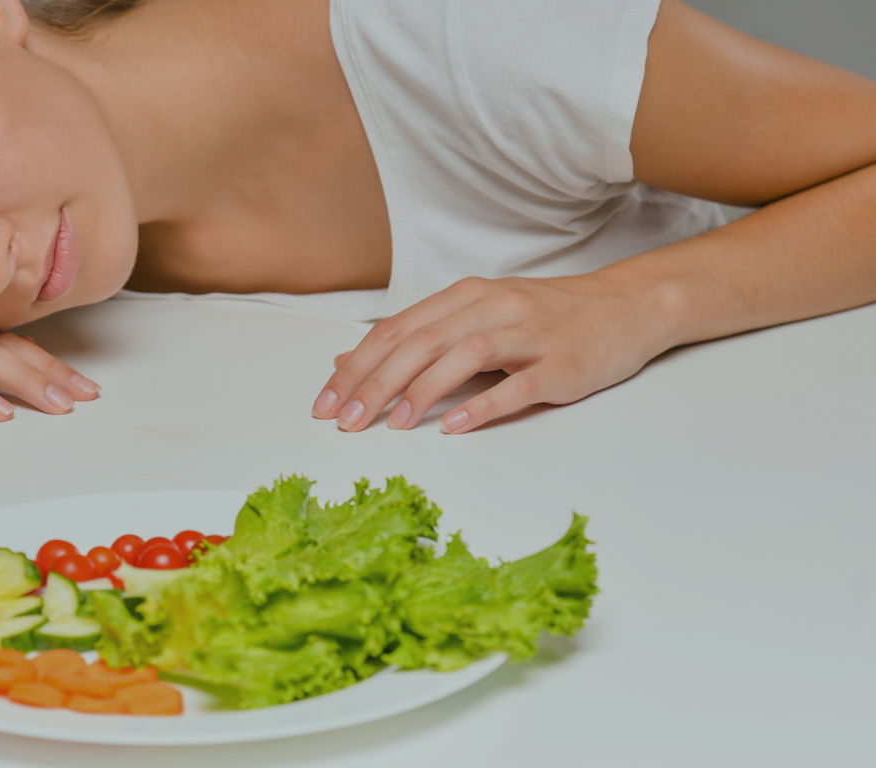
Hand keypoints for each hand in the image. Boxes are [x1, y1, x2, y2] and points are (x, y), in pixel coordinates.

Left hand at [312, 274, 673, 432]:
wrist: (628, 306)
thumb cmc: (545, 317)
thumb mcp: (476, 316)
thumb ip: (418, 336)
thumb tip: (349, 360)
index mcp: (466, 295)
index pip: (396, 329)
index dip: (356, 365)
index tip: (325, 401)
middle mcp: (493, 307)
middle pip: (421, 342)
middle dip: (375, 382)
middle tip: (345, 420)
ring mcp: (530, 333)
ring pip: (464, 356)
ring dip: (422, 390)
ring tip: (391, 424)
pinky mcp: (563, 362)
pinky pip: (518, 384)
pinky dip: (483, 406)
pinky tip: (454, 428)